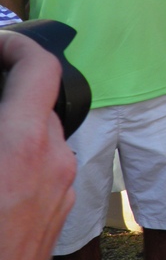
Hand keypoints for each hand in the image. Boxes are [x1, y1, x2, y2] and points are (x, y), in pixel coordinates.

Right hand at [0, 32, 76, 259]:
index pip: (41, 68)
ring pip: (42, 134)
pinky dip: (18, 154)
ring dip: (13, 124)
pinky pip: (43, 166)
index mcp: (24, 144)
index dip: (16, 45)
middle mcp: (56, 161)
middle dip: (8, 89)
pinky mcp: (59, 213)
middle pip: (41, 101)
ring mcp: (63, 189)